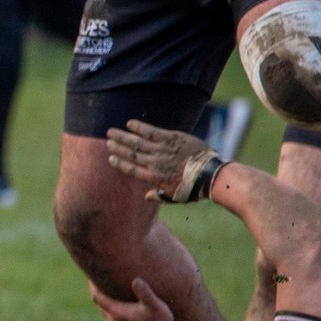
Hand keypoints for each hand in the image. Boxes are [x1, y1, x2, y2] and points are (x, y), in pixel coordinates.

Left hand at [89, 277, 179, 320]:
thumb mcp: (155, 305)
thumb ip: (144, 293)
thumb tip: (136, 280)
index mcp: (117, 312)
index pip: (97, 297)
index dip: (93, 286)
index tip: (91, 276)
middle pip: (99, 304)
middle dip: (98, 293)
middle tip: (99, 281)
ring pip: (105, 313)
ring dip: (106, 304)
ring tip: (109, 293)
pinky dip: (112, 313)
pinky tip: (119, 309)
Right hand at [107, 120, 221, 202]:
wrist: (212, 175)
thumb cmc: (194, 188)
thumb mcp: (176, 197)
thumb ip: (159, 196)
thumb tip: (146, 197)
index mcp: (154, 178)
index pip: (131, 169)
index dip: (120, 163)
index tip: (111, 158)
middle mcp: (154, 163)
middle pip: (131, 154)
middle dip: (118, 147)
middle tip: (108, 142)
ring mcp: (163, 150)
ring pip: (137, 142)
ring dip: (123, 136)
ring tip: (111, 132)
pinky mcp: (172, 139)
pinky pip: (152, 132)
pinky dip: (139, 127)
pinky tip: (130, 123)